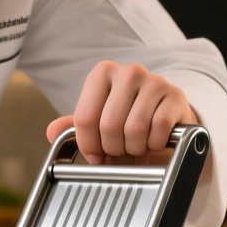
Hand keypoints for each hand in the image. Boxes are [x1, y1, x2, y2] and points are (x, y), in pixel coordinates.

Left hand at [45, 61, 198, 164]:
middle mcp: (128, 71)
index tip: (95, 154)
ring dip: (135, 148)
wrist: (167, 118)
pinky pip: (159, 128)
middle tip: (120, 150)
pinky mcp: (175, 95)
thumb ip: (73, 126)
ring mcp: (154, 81)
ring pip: (135, 129)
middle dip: (113, 149)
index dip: (89, 145)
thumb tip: (51, 132)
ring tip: (137, 145)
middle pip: (109, 125)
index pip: (84, 118)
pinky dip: (155, 143)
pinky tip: (155, 140)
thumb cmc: (128, 120)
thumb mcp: (98, 121)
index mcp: (102, 73)